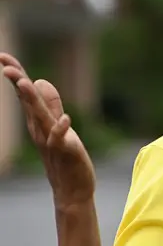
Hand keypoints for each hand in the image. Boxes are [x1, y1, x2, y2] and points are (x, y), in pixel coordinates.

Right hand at [1, 52, 95, 208]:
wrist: (71, 189)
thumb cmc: (65, 156)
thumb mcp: (57, 125)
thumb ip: (50, 104)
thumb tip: (40, 81)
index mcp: (37, 121)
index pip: (24, 94)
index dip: (16, 75)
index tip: (3, 56)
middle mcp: (39, 129)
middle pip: (27, 102)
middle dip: (18, 83)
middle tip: (6, 65)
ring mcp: (50, 140)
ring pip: (40, 118)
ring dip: (33, 101)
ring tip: (27, 82)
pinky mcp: (65, 151)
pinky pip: (60, 140)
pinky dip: (61, 129)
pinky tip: (65, 119)